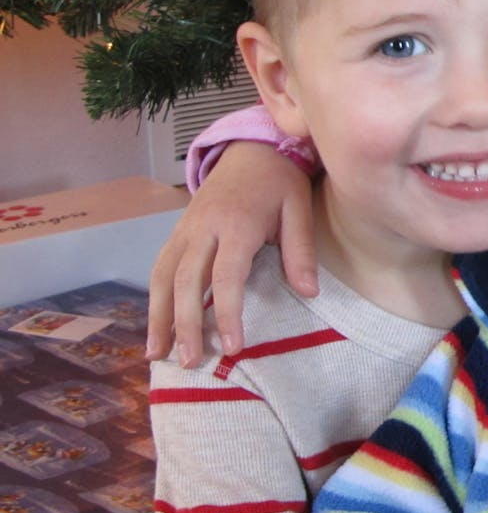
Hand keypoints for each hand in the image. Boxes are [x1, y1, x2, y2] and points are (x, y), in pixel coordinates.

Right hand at [146, 141, 317, 364]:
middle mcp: (203, 228)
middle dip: (185, 325)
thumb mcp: (299, 209)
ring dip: (158, 317)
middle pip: (186, 281)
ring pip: (163, 276)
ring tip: (157, 354)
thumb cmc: (281, 182)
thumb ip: (300, 251)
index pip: (226, 276)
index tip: (232, 347)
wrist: (252, 149)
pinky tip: (155, 327)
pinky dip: (154, 298)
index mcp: (236, 224)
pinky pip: (160, 267)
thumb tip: (309, 293)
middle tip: (190, 362)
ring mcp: (185, 229)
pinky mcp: (177, 232)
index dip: (226, 313)